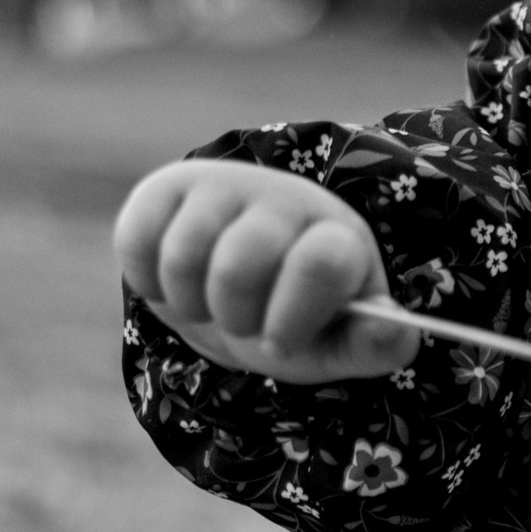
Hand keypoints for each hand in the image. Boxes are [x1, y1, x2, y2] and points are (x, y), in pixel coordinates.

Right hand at [115, 159, 403, 381]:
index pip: (321, 262)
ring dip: (191, 304)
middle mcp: (284, 198)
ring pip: (184, 257)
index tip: (282, 344)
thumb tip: (392, 329)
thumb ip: (372, 346)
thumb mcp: (337, 343)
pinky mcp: (166, 189)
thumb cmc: (297, 320)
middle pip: (239, 265)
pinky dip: (150, 283)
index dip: (292, 317)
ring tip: (212, 304)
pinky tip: (177, 283)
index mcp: (337, 236)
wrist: (241, 289)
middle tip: (243, 323)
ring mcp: (223, 186)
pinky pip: (138, 243)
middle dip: (233, 316)